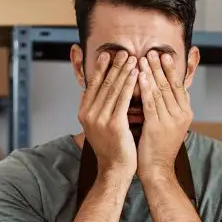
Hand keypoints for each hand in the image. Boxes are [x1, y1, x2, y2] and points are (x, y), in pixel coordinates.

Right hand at [77, 50, 137, 177]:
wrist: (115, 170)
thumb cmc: (111, 148)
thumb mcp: (98, 126)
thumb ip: (96, 108)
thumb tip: (93, 91)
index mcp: (84, 113)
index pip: (92, 85)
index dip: (100, 69)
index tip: (107, 55)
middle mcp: (89, 114)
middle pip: (103, 84)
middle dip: (114, 66)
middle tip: (123, 51)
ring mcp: (100, 119)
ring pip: (113, 89)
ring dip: (123, 71)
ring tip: (132, 58)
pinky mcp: (114, 124)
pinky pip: (123, 99)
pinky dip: (130, 84)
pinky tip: (137, 74)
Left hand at [137, 51, 192, 181]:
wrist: (157, 170)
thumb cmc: (158, 147)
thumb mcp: (169, 124)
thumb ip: (169, 107)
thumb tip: (167, 89)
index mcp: (186, 113)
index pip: (179, 85)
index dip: (171, 69)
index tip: (163, 54)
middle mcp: (182, 115)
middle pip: (170, 85)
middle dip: (160, 66)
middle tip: (152, 51)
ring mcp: (171, 121)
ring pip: (160, 91)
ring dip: (151, 72)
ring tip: (143, 58)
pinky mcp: (158, 127)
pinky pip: (151, 103)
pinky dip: (145, 88)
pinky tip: (140, 76)